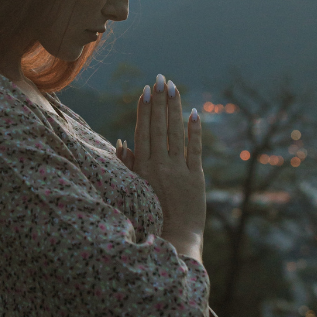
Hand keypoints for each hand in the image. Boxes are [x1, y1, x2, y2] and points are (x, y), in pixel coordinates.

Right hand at [115, 74, 205, 261]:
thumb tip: (121, 141)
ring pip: (175, 132)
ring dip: (174, 108)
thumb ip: (127, 165)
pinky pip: (194, 149)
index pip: (143, 130)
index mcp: (142, 167)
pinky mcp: (196, 178)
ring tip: (173, 87)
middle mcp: (159, 165)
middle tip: (160, 78)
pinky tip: (193, 112)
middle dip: (159, 100)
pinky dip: (194, 130)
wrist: (174, 238)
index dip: (144, 108)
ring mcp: (178, 170)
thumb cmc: (150, 215)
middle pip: (158, 126)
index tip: (145, 89)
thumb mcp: (133, 189)